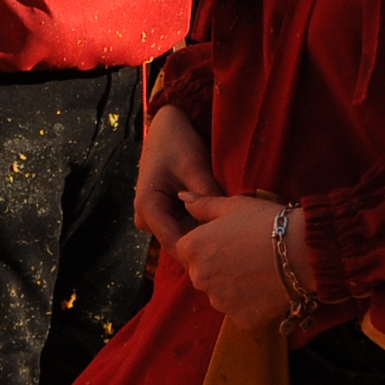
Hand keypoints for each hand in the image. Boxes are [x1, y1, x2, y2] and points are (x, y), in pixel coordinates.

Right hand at [134, 104, 223, 249]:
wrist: (168, 125)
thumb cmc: (178, 141)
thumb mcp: (194, 167)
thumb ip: (207, 197)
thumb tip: (227, 225)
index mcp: (148, 208)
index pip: (176, 244)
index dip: (202, 253)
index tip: (230, 258)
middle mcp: (148, 218)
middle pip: (181, 242)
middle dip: (207, 243)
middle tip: (236, 242)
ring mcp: (156, 217)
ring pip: (186, 235)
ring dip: (206, 232)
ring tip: (232, 230)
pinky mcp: (166, 213)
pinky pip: (187, 225)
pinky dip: (204, 223)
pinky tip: (223, 219)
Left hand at [174, 193, 300, 327]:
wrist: (302, 251)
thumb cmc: (267, 222)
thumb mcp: (233, 206)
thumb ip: (203, 204)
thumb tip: (182, 197)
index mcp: (192, 249)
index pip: (188, 250)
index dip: (209, 244)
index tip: (230, 240)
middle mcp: (199, 278)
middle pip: (202, 274)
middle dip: (218, 266)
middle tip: (247, 254)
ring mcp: (219, 301)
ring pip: (220, 294)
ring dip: (233, 286)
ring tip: (259, 270)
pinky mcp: (239, 318)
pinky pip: (240, 310)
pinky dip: (250, 303)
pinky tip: (266, 286)